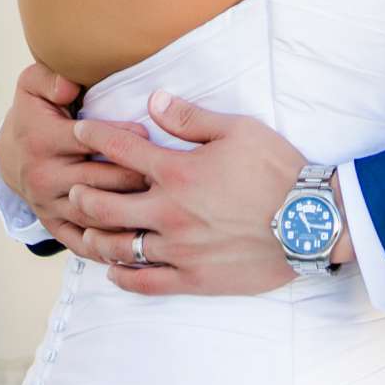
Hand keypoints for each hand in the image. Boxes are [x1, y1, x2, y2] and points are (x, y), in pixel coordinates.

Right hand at [0, 60, 147, 245]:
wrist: (9, 154)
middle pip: (96, 181)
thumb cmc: (35, 112)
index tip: (148, 136)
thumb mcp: (33, 86)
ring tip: (162, 212)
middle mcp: (43, 176)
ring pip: (92, 215)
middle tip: (167, 178)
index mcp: (43, 141)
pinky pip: (80, 241)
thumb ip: (50, 79)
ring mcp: (47, 205)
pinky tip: (137, 247)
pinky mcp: (52, 225)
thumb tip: (69, 84)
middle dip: (132, 179)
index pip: (87, 140)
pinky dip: (107, 247)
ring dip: (126, 216)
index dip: (119, 138)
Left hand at [61, 96, 309, 295]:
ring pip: (120, 246)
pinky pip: (147, 283)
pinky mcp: (193, 278)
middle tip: (74, 189)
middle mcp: (168, 212)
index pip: (122, 150)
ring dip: (96, 236)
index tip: (80, 133)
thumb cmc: (278, 171)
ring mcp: (178, 248)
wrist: (311, 222)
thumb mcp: (238, 131)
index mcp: (177, 172)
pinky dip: (124, 278)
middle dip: (83, 194)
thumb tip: (154, 101)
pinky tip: (114, 272)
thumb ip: (191, 118)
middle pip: (106, 204)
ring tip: (86, 230)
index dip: (95, 137)